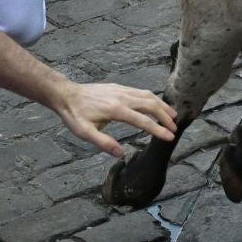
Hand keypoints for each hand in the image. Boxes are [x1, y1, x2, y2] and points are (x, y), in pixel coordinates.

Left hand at [50, 81, 177, 157]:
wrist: (67, 94)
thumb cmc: (75, 115)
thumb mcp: (85, 133)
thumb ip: (104, 143)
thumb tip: (122, 154)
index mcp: (115, 110)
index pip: (142, 121)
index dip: (158, 129)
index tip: (170, 137)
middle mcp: (122, 98)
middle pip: (151, 105)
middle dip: (165, 116)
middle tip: (175, 128)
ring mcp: (122, 91)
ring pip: (148, 95)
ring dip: (162, 105)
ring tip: (173, 115)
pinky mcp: (120, 88)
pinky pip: (141, 92)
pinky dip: (153, 98)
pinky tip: (156, 105)